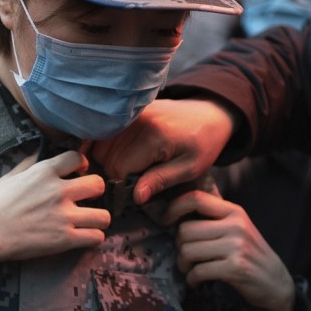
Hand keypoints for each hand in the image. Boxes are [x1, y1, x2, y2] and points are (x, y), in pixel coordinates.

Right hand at [0, 150, 109, 262]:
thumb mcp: (10, 176)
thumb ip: (29, 164)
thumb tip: (39, 153)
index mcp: (44, 172)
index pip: (78, 158)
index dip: (82, 164)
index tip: (80, 172)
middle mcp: (58, 191)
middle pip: (98, 184)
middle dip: (96, 191)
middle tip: (87, 199)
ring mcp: (64, 216)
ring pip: (103, 215)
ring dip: (98, 219)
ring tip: (90, 221)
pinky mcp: (65, 239)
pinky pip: (96, 237)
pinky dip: (93, 238)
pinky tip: (84, 237)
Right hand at [90, 98, 234, 203]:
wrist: (209, 114)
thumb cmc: (203, 144)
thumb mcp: (189, 168)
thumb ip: (161, 180)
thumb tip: (135, 197)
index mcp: (153, 136)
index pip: (119, 167)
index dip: (121, 185)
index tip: (131, 195)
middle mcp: (137, 121)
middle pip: (105, 157)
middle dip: (113, 175)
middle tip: (130, 185)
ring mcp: (131, 114)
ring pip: (101, 145)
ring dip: (108, 162)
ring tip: (128, 172)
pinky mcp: (129, 113)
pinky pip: (106, 134)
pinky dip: (107, 148)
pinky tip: (122, 159)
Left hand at [163, 190, 294, 310]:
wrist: (277, 283)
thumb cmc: (251, 255)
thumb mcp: (238, 229)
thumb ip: (214, 219)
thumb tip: (176, 215)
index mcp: (234, 212)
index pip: (196, 198)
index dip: (174, 207)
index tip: (166, 220)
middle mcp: (235, 226)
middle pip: (186, 230)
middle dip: (179, 247)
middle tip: (185, 257)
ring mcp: (236, 247)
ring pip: (188, 251)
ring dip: (184, 265)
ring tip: (191, 270)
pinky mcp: (235, 268)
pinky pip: (198, 271)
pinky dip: (192, 279)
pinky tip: (197, 281)